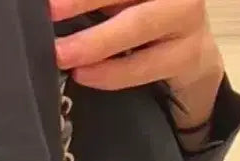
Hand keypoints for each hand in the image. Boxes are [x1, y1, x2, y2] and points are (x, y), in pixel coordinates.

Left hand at [50, 0, 223, 128]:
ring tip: (62, 55)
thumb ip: (93, 5)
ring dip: (95, 42)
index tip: (50, 0)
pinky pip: (145, 65)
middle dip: (83, 0)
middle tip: (49, 12)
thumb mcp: (119, 5)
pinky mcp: (189, 55)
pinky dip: (111, 72)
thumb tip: (50, 9)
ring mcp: (189, 18)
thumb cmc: (143, 22)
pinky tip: (84, 74)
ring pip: (140, 24)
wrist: (189, 60)